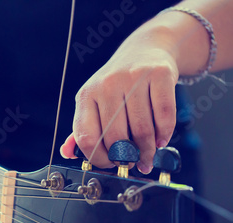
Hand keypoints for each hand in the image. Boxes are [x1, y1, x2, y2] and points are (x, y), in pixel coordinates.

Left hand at [61, 30, 179, 173]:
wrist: (145, 48)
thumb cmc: (117, 84)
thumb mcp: (94, 101)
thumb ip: (82, 129)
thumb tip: (67, 152)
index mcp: (86, 95)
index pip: (85, 137)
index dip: (98, 158)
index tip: (109, 164)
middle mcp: (107, 84)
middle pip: (116, 137)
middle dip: (126, 157)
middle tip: (132, 163)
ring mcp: (133, 78)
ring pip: (142, 129)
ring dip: (147, 150)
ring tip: (147, 156)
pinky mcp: (159, 74)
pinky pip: (164, 115)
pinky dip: (165, 133)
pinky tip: (161, 140)